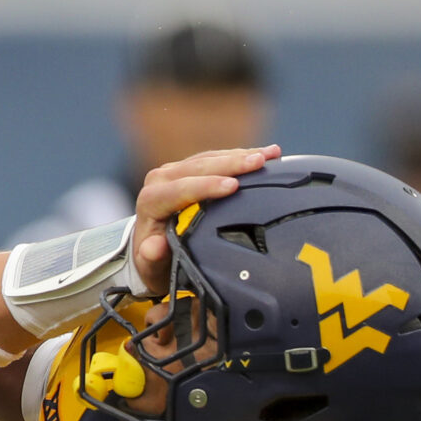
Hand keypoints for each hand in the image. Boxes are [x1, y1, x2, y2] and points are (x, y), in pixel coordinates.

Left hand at [130, 146, 284, 293]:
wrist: (150, 249)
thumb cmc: (154, 260)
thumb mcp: (152, 266)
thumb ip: (153, 257)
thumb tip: (154, 248)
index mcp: (151, 202)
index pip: (180, 189)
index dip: (207, 186)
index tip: (232, 186)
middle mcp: (160, 180)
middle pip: (199, 167)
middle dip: (231, 164)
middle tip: (259, 162)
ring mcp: (175, 171)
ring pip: (210, 158)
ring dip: (241, 155)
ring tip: (270, 155)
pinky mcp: (189, 168)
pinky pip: (216, 157)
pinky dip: (240, 156)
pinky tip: (266, 154)